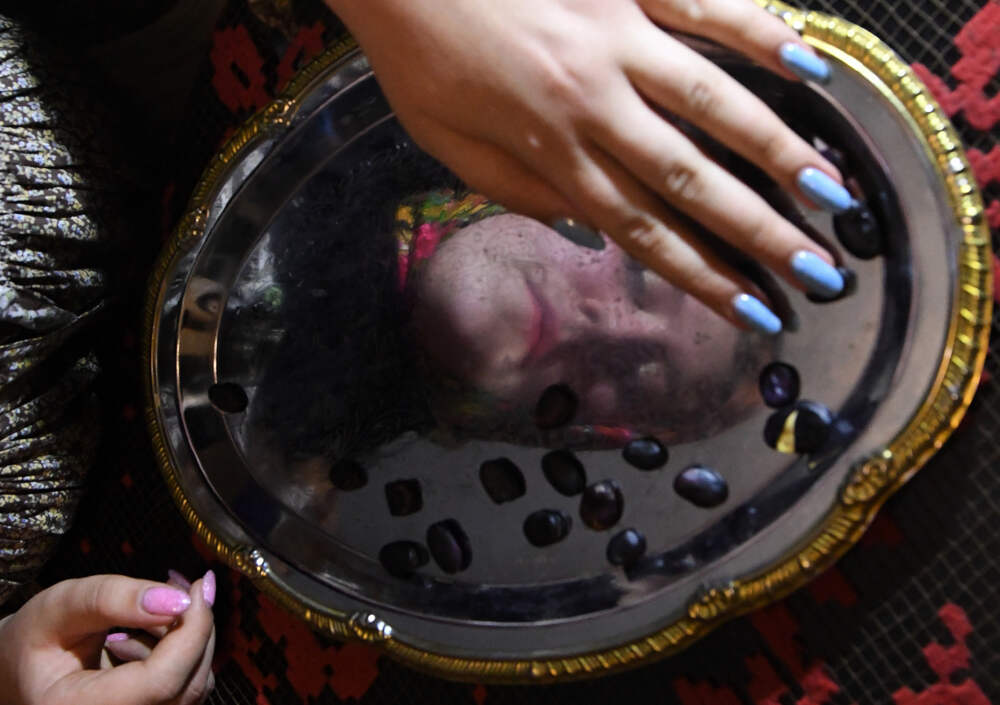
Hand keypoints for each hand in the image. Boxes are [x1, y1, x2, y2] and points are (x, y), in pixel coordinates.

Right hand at [0, 572, 215, 704]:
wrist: (17, 672)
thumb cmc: (33, 641)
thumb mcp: (60, 607)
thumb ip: (112, 598)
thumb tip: (179, 600)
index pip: (161, 681)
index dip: (191, 632)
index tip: (199, 586)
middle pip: (187, 685)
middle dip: (197, 628)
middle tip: (187, 586)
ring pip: (193, 687)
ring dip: (189, 640)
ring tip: (156, 608)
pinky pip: (184, 689)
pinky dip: (181, 655)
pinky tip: (151, 633)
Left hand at [325, 0, 851, 333]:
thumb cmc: (416, 55)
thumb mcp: (445, 143)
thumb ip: (516, 189)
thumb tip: (583, 224)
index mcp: (549, 150)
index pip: (641, 230)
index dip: (703, 276)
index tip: (756, 312)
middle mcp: (594, 102)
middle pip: (688, 181)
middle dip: (758, 234)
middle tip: (820, 272)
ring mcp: (617, 36)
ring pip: (711, 103)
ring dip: (777, 152)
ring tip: (833, 194)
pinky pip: (708, 7)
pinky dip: (760, 35)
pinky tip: (810, 68)